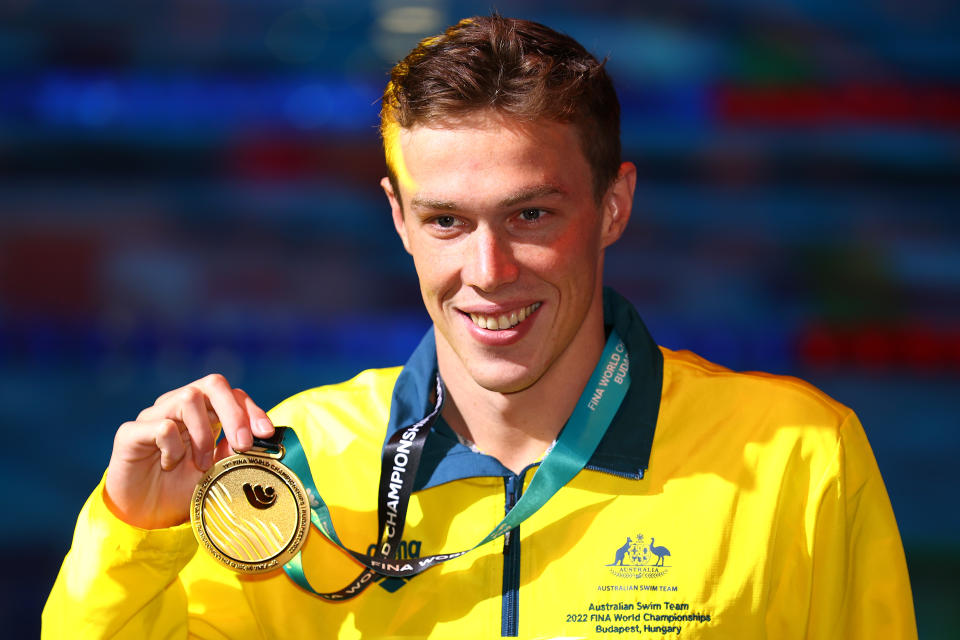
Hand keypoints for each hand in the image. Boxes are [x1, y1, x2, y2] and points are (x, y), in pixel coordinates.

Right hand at [104, 374, 274, 528]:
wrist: (142, 517)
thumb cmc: (180, 490)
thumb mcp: (216, 472)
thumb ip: (233, 452)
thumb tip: (255, 438)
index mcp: (203, 413)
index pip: (232, 394)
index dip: (251, 410)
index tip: (266, 433)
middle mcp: (178, 407)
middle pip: (212, 384)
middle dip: (234, 413)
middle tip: (243, 444)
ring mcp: (154, 416)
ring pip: (188, 398)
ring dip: (203, 434)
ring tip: (201, 464)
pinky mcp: (130, 432)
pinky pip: (161, 425)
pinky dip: (174, 447)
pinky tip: (169, 464)